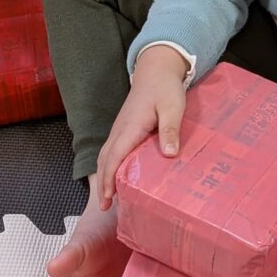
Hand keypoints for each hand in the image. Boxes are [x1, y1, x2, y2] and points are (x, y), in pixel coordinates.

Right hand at [95, 46, 188, 209]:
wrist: (156, 69)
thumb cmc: (165, 88)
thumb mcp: (173, 107)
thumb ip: (170, 129)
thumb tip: (168, 153)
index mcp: (130, 127)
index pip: (114, 157)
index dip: (109, 179)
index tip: (107, 199)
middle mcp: (120, 129)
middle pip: (105, 160)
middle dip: (103, 183)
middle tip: (105, 207)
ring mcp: (120, 128)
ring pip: (106, 155)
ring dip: (104, 175)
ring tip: (108, 197)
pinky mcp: (125, 127)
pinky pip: (112, 150)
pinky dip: (110, 165)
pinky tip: (117, 175)